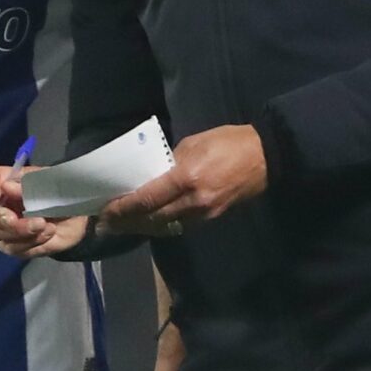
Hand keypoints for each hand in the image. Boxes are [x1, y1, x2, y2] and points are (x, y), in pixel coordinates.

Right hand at [0, 166, 90, 259]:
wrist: (78, 214)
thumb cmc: (58, 190)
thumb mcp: (48, 180)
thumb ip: (27, 183)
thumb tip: (6, 187)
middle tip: (13, 218)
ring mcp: (1, 228)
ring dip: (19, 230)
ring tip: (43, 224)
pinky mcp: (12, 246)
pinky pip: (13, 248)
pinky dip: (31, 241)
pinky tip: (48, 233)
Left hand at [99, 125, 267, 233]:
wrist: (265, 157)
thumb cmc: (228, 142)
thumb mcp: (193, 143)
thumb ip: (169, 163)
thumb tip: (152, 177)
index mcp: (186, 178)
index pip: (147, 199)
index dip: (124, 208)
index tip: (105, 210)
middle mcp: (193, 201)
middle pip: (152, 219)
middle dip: (127, 222)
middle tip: (105, 224)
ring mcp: (203, 213)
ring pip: (165, 227)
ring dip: (141, 227)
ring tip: (122, 226)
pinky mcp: (211, 218)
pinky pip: (179, 226)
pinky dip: (160, 226)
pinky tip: (148, 223)